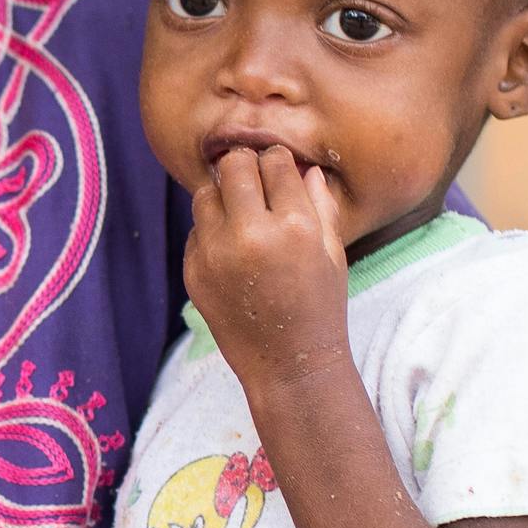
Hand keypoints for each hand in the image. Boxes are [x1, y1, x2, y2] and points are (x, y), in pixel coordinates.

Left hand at [185, 146, 351, 392]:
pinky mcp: (193, 272)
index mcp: (294, 227)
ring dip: (224, 196)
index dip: (279, 163)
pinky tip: (232, 251)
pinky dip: (212, 231)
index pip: (275, 162)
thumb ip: (320, 205)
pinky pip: (196, 229)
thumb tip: (304, 168)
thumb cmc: (320, 307)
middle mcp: (250, 235)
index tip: (280, 172)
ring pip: (206, 193)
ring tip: (242, 216)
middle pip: (234, 166)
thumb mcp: (333, 253)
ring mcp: (215, 254)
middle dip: (246, 168)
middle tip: (256, 183)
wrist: (289, 365)